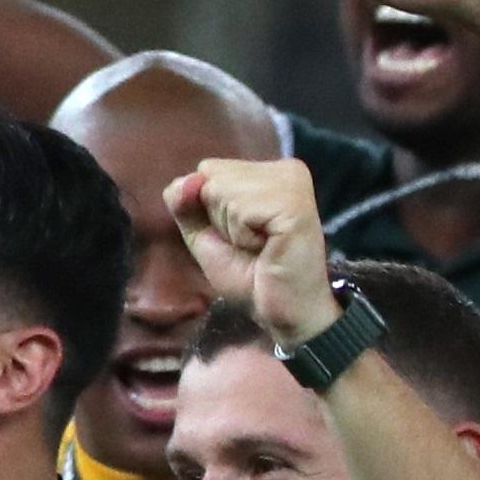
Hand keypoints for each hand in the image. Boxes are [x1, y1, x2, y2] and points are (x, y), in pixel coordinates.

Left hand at [168, 156, 342, 343]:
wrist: (281, 311)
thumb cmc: (248, 275)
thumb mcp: (202, 233)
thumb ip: (184, 201)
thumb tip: (189, 179)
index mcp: (266, 170)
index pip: (206, 170)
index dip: (208, 210)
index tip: (241, 234)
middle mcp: (283, 168)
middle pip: (210, 174)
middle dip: (218, 217)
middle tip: (252, 242)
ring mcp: (292, 182)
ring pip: (220, 189)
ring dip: (231, 228)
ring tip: (261, 244)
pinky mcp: (296, 202)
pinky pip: (239, 208)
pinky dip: (242, 235)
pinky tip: (268, 246)